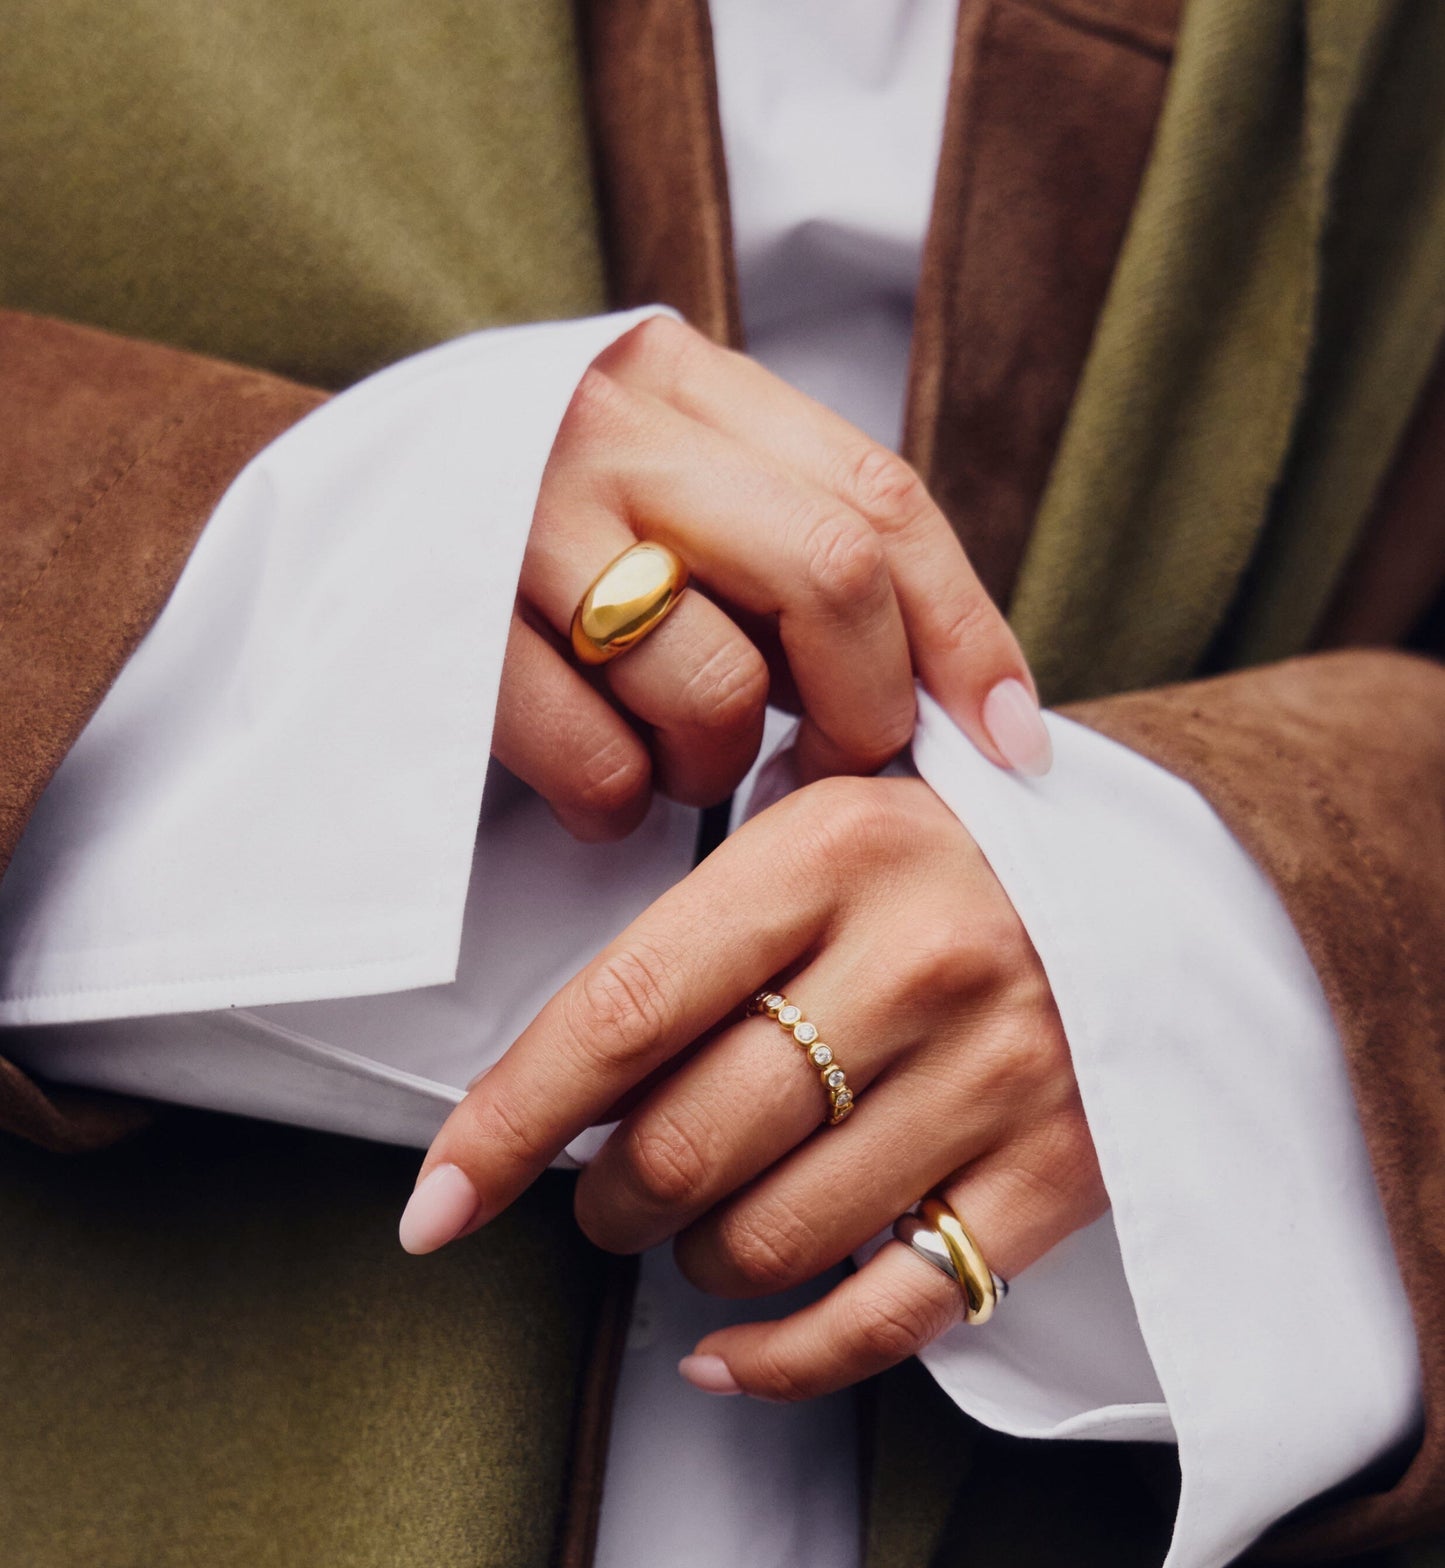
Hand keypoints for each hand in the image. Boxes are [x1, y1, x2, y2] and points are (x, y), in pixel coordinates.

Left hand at [400, 775, 1105, 1398]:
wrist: (1162, 887)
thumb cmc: (940, 867)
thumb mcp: (820, 835)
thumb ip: (696, 938)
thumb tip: (549, 1100)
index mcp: (828, 854)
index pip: (621, 1014)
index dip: (506, 1126)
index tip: (436, 1208)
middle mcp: (917, 963)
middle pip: (686, 1145)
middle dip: (606, 1201)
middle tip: (605, 1194)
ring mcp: (998, 1076)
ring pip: (769, 1241)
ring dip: (692, 1263)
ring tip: (696, 1227)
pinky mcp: (1057, 1177)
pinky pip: (885, 1317)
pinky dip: (780, 1361)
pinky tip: (723, 1356)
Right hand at [491, 315, 1049, 842]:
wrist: (319, 513)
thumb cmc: (543, 527)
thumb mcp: (669, 486)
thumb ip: (795, 547)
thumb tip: (975, 711)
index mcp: (684, 383)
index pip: (879, 502)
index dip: (966, 634)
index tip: (1012, 745)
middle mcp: (608, 432)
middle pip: (826, 580)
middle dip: (864, 714)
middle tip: (836, 775)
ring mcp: (519, 527)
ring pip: (713, 691)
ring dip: (720, 767)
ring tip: (679, 759)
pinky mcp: (445, 635)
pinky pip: (597, 763)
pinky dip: (621, 804)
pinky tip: (600, 780)